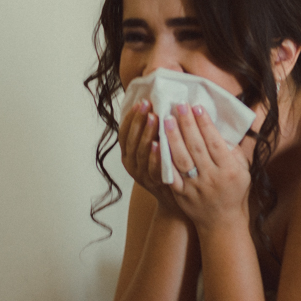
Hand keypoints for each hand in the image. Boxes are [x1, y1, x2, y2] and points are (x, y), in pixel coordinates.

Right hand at [117, 99, 182, 215]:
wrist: (176, 198)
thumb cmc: (168, 166)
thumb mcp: (156, 148)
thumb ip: (153, 131)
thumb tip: (158, 102)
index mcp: (128, 153)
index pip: (124, 132)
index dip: (130, 117)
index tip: (140, 102)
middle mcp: (131, 164)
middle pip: (131, 140)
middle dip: (138, 120)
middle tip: (148, 104)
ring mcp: (141, 175)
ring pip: (140, 152)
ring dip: (146, 133)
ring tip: (154, 118)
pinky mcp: (154, 184)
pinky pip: (152, 168)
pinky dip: (154, 156)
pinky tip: (159, 143)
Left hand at [164, 103, 251, 229]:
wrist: (222, 222)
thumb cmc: (234, 192)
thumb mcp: (243, 171)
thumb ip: (234, 151)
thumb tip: (220, 128)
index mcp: (229, 170)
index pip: (215, 143)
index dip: (206, 124)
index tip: (197, 107)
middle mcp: (212, 178)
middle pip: (197, 147)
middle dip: (187, 124)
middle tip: (179, 105)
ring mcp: (195, 187)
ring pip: (182, 159)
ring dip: (173, 137)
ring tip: (166, 119)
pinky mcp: (181, 194)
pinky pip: (170, 175)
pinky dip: (162, 160)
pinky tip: (155, 144)